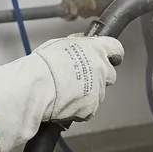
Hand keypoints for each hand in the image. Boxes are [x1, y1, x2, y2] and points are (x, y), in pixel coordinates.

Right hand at [0, 35, 123, 151]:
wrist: (36, 87)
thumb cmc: (43, 64)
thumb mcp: (60, 44)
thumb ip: (77, 43)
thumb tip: (82, 41)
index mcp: (96, 49)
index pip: (116, 48)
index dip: (114, 54)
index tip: (113, 58)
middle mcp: (101, 68)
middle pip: (110, 73)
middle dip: (100, 76)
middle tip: (83, 79)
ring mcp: (98, 89)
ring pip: (99, 92)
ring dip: (88, 93)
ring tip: (67, 92)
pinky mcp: (91, 107)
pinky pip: (89, 109)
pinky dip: (80, 108)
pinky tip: (66, 103)